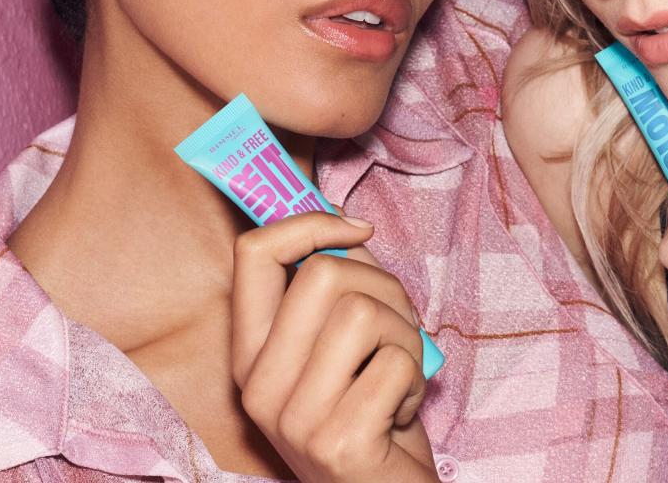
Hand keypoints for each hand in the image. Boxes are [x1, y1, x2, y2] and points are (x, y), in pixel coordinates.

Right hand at [232, 211, 437, 481]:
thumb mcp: (343, 341)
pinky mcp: (337, 443)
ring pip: (364, 313)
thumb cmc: (372, 405)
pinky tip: (400, 408)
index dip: (309, 224)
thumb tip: (349, 225)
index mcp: (251, 351)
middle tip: (397, 324)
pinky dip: (416, 378)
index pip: (253, 254)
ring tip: (399, 369)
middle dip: (383, 285)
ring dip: (405, 334)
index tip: (356, 231)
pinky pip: (396, 362)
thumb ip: (339, 284)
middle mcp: (258, 384)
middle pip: (323, 274)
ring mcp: (293, 418)